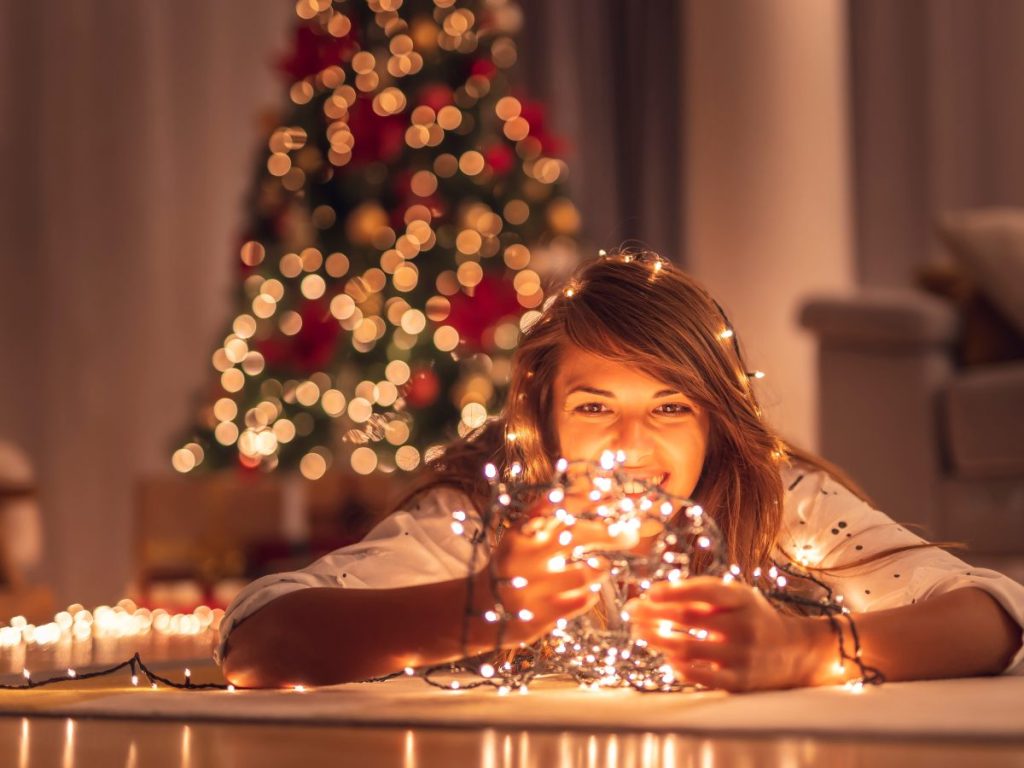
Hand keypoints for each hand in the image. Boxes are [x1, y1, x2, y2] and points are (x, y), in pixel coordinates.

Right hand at [471, 494, 638, 650]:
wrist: (479, 611)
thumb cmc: (511, 566)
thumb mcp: (521, 536)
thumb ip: (548, 515)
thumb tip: (593, 490)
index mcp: (521, 533)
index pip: (558, 506)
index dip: (588, 499)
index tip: (613, 495)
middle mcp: (525, 556)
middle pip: (578, 535)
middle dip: (611, 534)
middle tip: (632, 535)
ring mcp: (532, 588)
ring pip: (588, 572)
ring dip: (601, 568)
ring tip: (599, 567)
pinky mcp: (539, 616)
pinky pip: (583, 600)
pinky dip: (589, 593)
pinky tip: (582, 591)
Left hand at [625, 576, 825, 690]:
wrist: (794, 653)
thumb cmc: (754, 619)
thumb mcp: (739, 598)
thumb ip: (705, 595)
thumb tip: (657, 595)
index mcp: (743, 599)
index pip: (703, 591)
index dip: (673, 590)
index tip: (650, 592)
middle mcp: (744, 625)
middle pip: (688, 617)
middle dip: (654, 613)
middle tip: (633, 612)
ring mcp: (742, 655)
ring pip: (688, 648)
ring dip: (658, 639)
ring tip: (641, 633)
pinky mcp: (740, 681)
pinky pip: (701, 676)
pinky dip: (679, 667)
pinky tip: (668, 659)